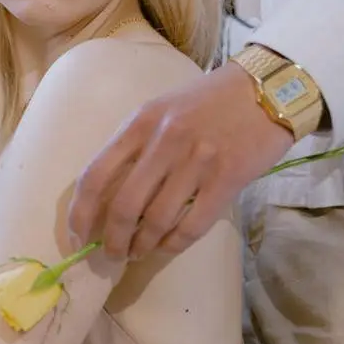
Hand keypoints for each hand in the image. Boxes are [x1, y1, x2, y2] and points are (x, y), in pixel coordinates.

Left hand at [67, 62, 294, 258]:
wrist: (265, 89)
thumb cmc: (207, 101)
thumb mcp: (161, 111)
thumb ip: (135, 146)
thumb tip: (108, 195)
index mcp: (140, 123)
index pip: (95, 175)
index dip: (81, 212)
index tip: (79, 235)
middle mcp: (163, 142)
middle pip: (124, 206)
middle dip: (113, 240)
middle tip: (111, 254)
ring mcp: (196, 161)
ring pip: (157, 220)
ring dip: (142, 246)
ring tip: (137, 254)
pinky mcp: (227, 179)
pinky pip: (192, 225)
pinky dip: (174, 244)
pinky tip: (166, 247)